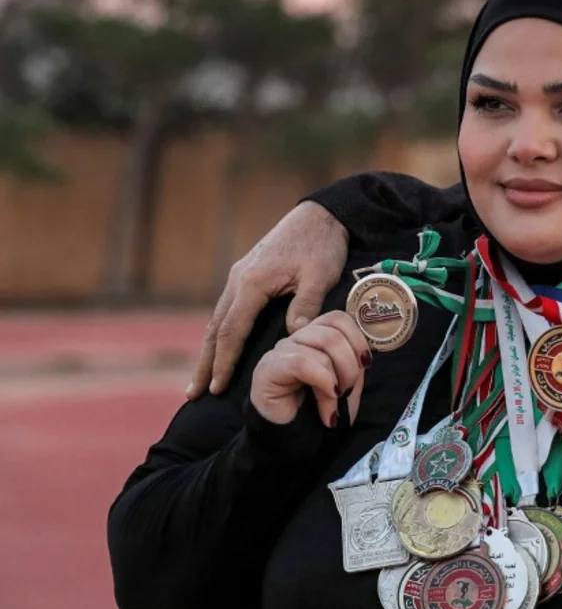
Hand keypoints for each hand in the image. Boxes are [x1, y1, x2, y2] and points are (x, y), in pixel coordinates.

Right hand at [189, 200, 348, 398]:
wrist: (320, 214)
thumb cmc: (322, 244)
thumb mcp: (320, 275)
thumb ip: (305, 306)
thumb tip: (293, 338)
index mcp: (252, 283)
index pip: (233, 331)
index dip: (224, 362)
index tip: (217, 388)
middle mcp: (238, 280)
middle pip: (216, 329)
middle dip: (205, 363)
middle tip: (193, 394)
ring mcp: (239, 277)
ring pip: (218, 320)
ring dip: (209, 350)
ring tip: (200, 378)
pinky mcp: (247, 274)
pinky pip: (228, 310)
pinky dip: (220, 333)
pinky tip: (220, 347)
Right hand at [250, 311, 370, 426]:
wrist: (295, 443)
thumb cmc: (320, 413)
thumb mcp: (346, 383)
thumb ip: (353, 361)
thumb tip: (361, 350)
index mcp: (314, 338)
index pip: (337, 318)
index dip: (357, 338)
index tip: (366, 364)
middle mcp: (295, 340)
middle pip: (332, 331)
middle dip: (350, 363)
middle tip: (348, 390)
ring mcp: (279, 352)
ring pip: (320, 343)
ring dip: (337, 376)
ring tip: (335, 400)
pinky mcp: (267, 369)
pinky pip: (301, 362)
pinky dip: (323, 380)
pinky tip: (328, 403)